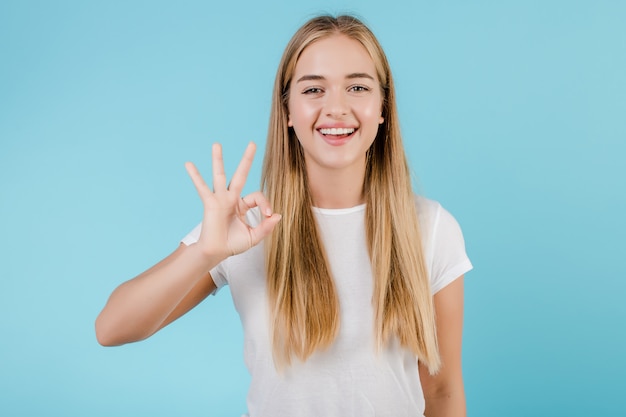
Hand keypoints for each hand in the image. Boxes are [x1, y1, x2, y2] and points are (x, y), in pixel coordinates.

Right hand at [185, 142, 280, 259]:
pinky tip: (188, 164)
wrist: (216, 252)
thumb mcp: (254, 236)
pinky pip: (202, 188)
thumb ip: (266, 227)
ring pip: (220, 175)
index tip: (267, 214)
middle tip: (252, 143)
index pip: (257, 196)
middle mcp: (231, 198)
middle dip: (246, 159)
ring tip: (217, 144)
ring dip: (218, 159)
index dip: (265, 203)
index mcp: (242, 205)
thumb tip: (277, 215)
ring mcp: (220, 199)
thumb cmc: (233, 244)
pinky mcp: (210, 203)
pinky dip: (195, 176)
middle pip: (240, 174)